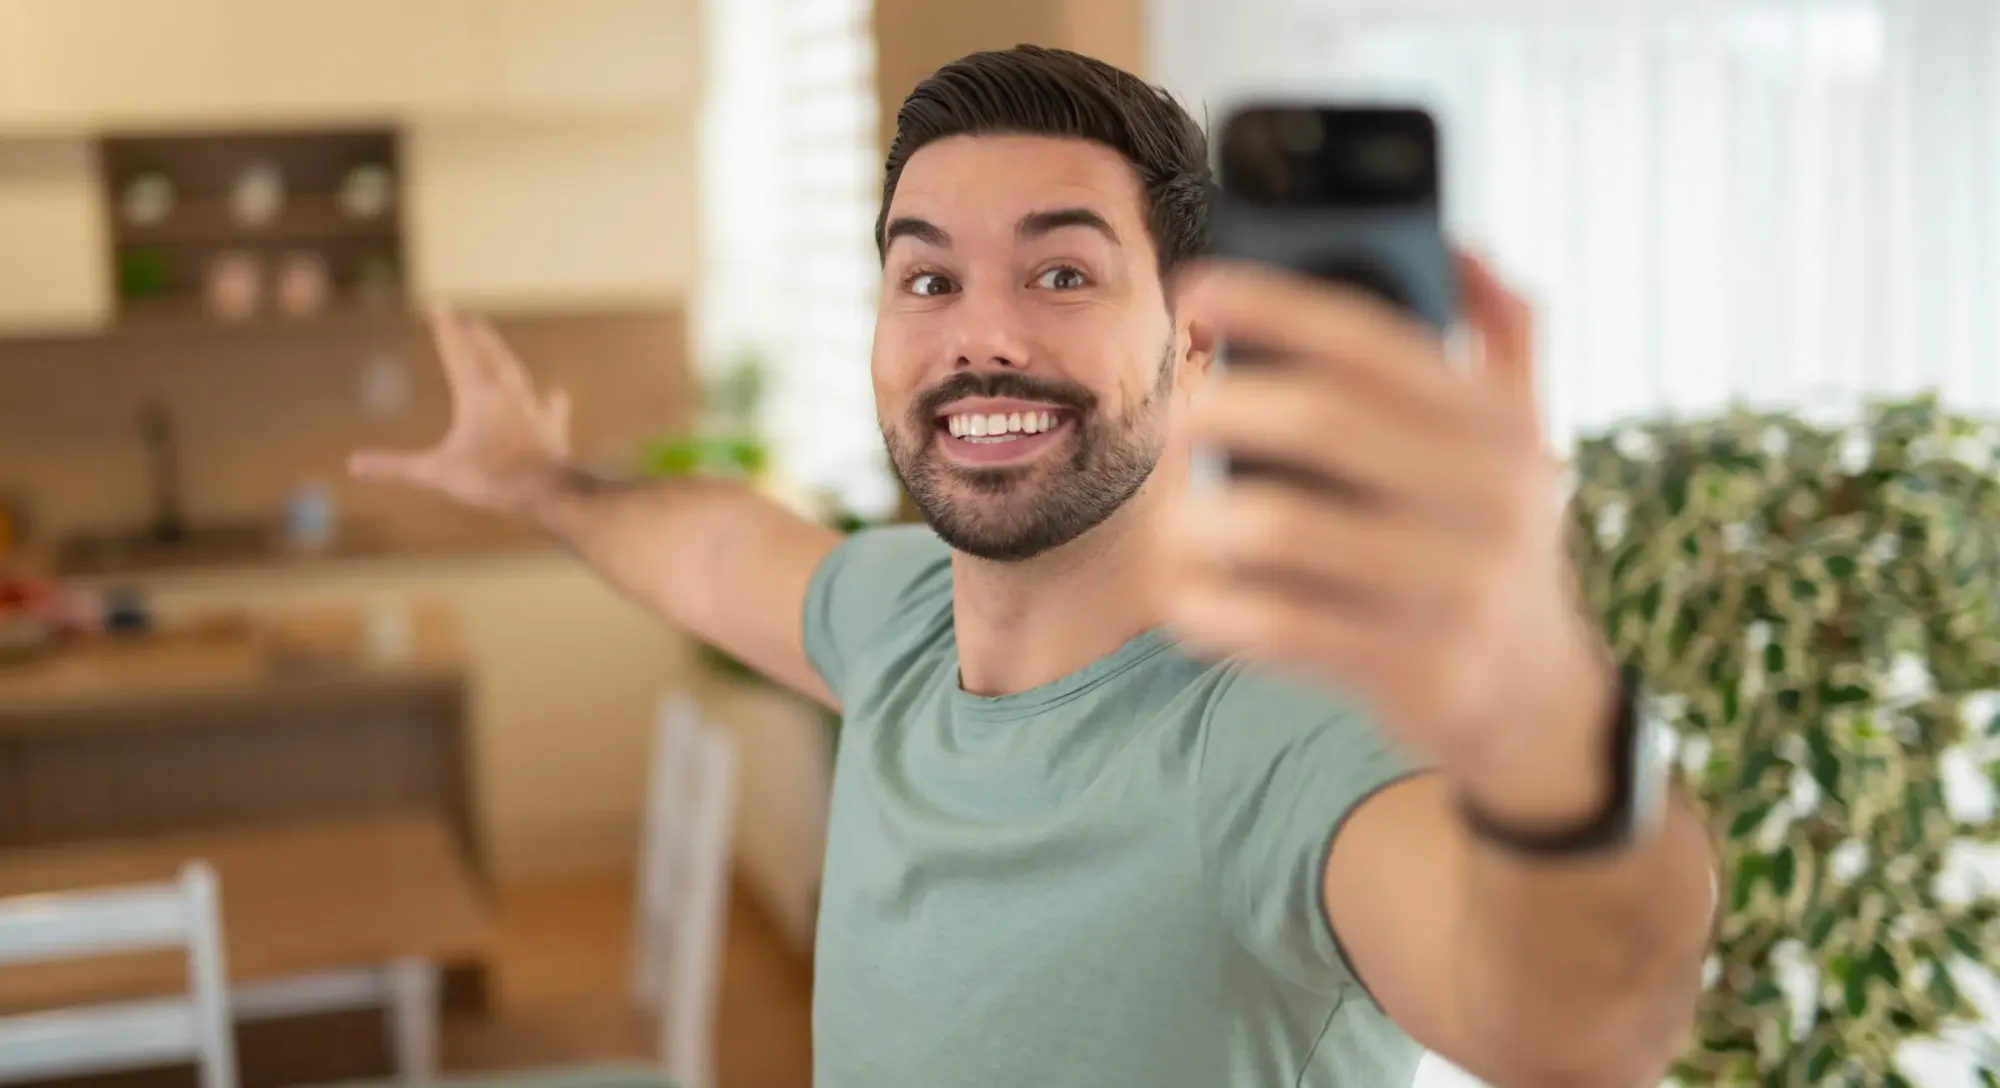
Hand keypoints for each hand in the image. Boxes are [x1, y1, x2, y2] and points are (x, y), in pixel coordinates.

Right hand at [349, 307, 573, 518]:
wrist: (551, 491)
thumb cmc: (493, 480)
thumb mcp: (437, 474)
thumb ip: (395, 467)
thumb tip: (352, 464)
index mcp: (477, 395)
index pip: (457, 351)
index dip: (445, 327)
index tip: (438, 304)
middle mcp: (507, 393)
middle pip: (490, 354)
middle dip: (477, 335)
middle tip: (469, 319)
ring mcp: (532, 408)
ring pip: (517, 373)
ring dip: (505, 357)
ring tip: (498, 348)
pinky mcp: (552, 428)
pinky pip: (550, 406)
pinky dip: (548, 398)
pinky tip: (553, 393)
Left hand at [1163, 255, 1617, 824]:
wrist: (1536, 699)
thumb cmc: (1494, 543)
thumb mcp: (1524, 440)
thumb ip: (1503, 340)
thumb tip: (1465, 247)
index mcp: (1500, 428)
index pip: (1371, 341)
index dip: (1273, 305)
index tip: (1195, 287)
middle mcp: (1487, 498)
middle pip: (1320, 421)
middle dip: (1223, 407)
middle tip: (1176, 415)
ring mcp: (1454, 587)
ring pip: (1288, 528)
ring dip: (1203, 518)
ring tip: (1172, 521)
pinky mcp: (1415, 667)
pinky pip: (1285, 627)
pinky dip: (1218, 609)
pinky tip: (1186, 597)